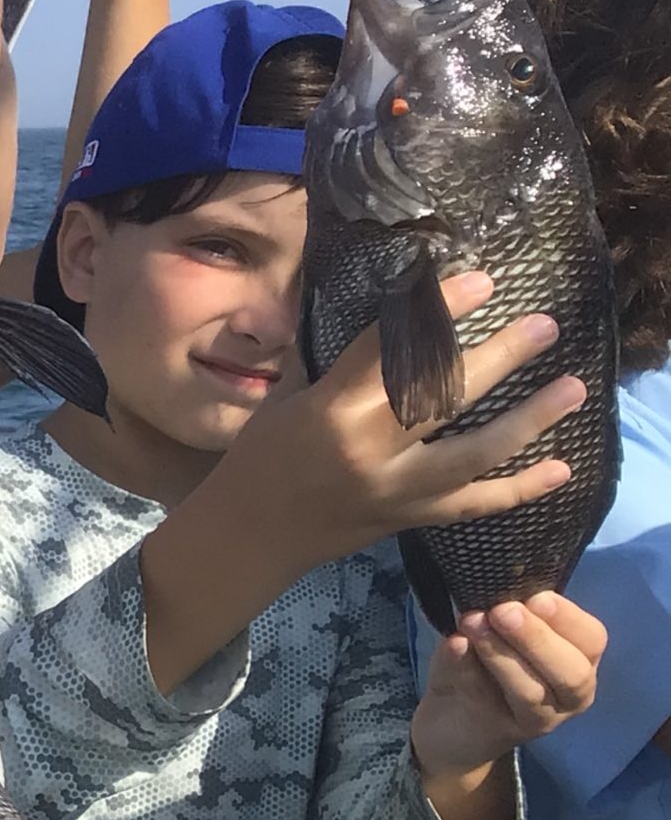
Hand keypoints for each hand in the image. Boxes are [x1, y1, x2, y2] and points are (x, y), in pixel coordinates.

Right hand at [230, 270, 584, 572]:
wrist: (247, 537)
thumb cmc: (257, 460)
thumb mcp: (284, 400)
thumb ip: (328, 359)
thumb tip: (363, 305)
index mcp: (331, 412)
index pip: (392, 352)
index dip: (437, 313)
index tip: (478, 282)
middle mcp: (369, 451)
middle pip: (446, 398)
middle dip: (501, 358)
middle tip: (544, 326)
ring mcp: (394, 490)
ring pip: (475, 453)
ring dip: (530, 421)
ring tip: (572, 388)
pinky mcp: (408, 519)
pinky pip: (473, 506)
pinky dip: (519, 490)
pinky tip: (561, 470)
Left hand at [410, 592, 607, 782]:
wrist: (448, 722)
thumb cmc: (482, 665)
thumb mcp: (495, 632)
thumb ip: (504, 616)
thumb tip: (495, 594)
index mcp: (578, 661)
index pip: (590, 639)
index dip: (566, 617)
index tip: (536, 596)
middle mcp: (568, 696)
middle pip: (571, 672)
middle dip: (537, 637)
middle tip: (502, 611)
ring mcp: (535, 720)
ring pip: (529, 691)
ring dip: (500, 653)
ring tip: (472, 623)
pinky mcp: (495, 732)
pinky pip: (483, 698)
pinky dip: (466, 668)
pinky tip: (453, 644)